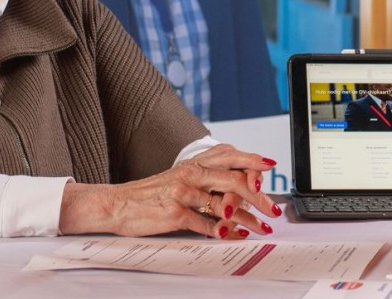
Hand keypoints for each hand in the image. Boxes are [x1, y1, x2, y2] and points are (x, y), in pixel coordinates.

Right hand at [59, 144, 281, 238]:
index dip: (252, 160)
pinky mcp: (174, 213)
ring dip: (246, 218)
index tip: (270, 166)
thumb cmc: (152, 193)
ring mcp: (182, 193)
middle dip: (258, 196)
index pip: (230, 155)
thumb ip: (208, 179)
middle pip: (233, 180)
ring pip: (223, 203)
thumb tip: (239, 189)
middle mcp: (190, 173)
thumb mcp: (181, 178)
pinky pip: (204, 223)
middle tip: (273, 208)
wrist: (118, 204)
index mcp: (194, 162)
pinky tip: (233, 235)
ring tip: (260, 228)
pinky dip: (221, 231)